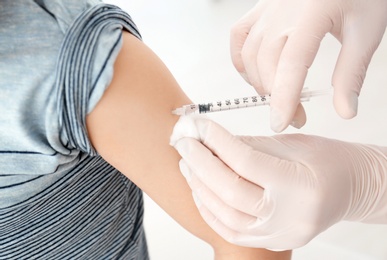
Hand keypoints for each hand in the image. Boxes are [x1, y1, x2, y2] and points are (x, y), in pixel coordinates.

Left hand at [170, 116, 386, 249]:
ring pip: (226, 215)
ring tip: (187, 164)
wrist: (350, 188)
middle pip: (230, 191)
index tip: (198, 126)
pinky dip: (210, 210)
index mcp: (301, 185)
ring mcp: (280, 234)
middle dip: (200, 164)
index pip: (246, 161)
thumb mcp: (292, 144)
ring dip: (200, 187)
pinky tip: (199, 189)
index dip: (216, 141)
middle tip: (183, 143)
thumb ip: (250, 146)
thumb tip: (211, 140)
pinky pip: (232, 230)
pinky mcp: (273, 241)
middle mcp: (290, 216)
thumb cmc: (327, 161)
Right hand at [230, 0, 386, 131]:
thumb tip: (345, 110)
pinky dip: (241, 61)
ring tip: (278, 97)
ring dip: (260, 83)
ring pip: (249, 54)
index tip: (282, 123)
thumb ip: (352, 73)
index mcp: (311, 14)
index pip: (291, 64)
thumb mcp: (366, 32)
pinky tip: (254, 74)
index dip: (284, 98)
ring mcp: (267, 9)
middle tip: (296, 117)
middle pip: (267, 63)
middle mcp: (282, 10)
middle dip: (277, 97)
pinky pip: (239, 37)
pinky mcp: (260, 9)